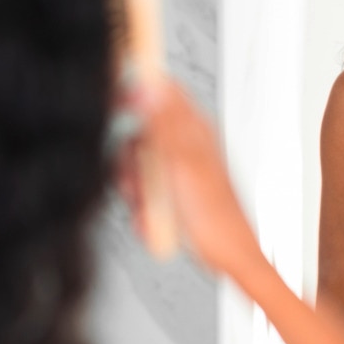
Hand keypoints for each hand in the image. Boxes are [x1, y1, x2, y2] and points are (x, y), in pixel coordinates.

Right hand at [130, 78, 261, 274]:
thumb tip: (148, 85)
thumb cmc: (217, 218)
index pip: (162, 90)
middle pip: (139, 132)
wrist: (226, 257)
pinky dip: (142, 205)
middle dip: (130, 159)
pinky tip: (152, 217)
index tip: (118, 107)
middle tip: (139, 180)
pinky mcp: (168, 192)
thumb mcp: (183, 165)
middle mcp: (184, 144)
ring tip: (148, 205)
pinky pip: (141, 189)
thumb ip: (163, 124)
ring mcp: (175, 169)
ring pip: (136, 163)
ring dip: (135, 187)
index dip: (136, 92)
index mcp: (193, 129)